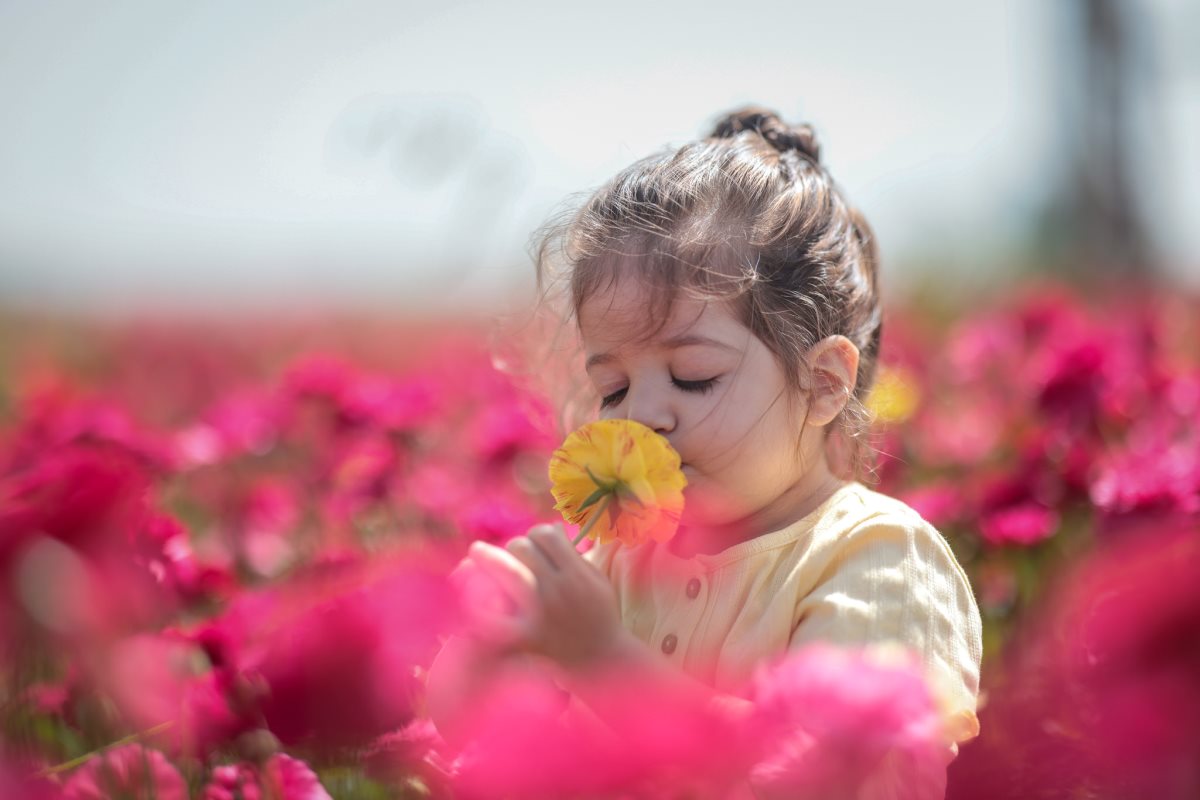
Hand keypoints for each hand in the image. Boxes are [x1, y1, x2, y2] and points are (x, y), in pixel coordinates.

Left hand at [465, 524, 623, 670]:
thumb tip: (549, 527)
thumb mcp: (596, 579)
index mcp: (577, 573)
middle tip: (516, 556)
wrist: (601, 659)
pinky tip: (467, 596)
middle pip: (523, 548)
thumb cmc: (598, 613)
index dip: (538, 533)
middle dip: (516, 546)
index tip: (537, 543)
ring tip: (475, 552)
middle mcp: (558, 590)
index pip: (546, 534)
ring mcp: (540, 613)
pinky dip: (480, 609)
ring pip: (508, 572)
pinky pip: (496, 621)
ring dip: (489, 558)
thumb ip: (573, 554)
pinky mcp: (527, 638)